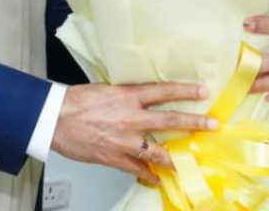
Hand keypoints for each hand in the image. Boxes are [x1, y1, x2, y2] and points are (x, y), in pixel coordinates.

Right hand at [51, 82, 216, 183]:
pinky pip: (136, 169)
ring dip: (174, 157)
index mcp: (128, 96)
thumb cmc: (77, 100)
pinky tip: (156, 180)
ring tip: (188, 162)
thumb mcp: (106, 90)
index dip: (185, 91)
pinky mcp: (114, 157)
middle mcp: (131, 118)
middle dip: (194, 123)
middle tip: (213, 125)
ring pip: (157, 151)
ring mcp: (124, 140)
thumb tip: (142, 97)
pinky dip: (147, 175)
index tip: (203, 91)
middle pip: (169, 119)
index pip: (163, 91)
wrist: (55, 119)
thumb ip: (126, 95)